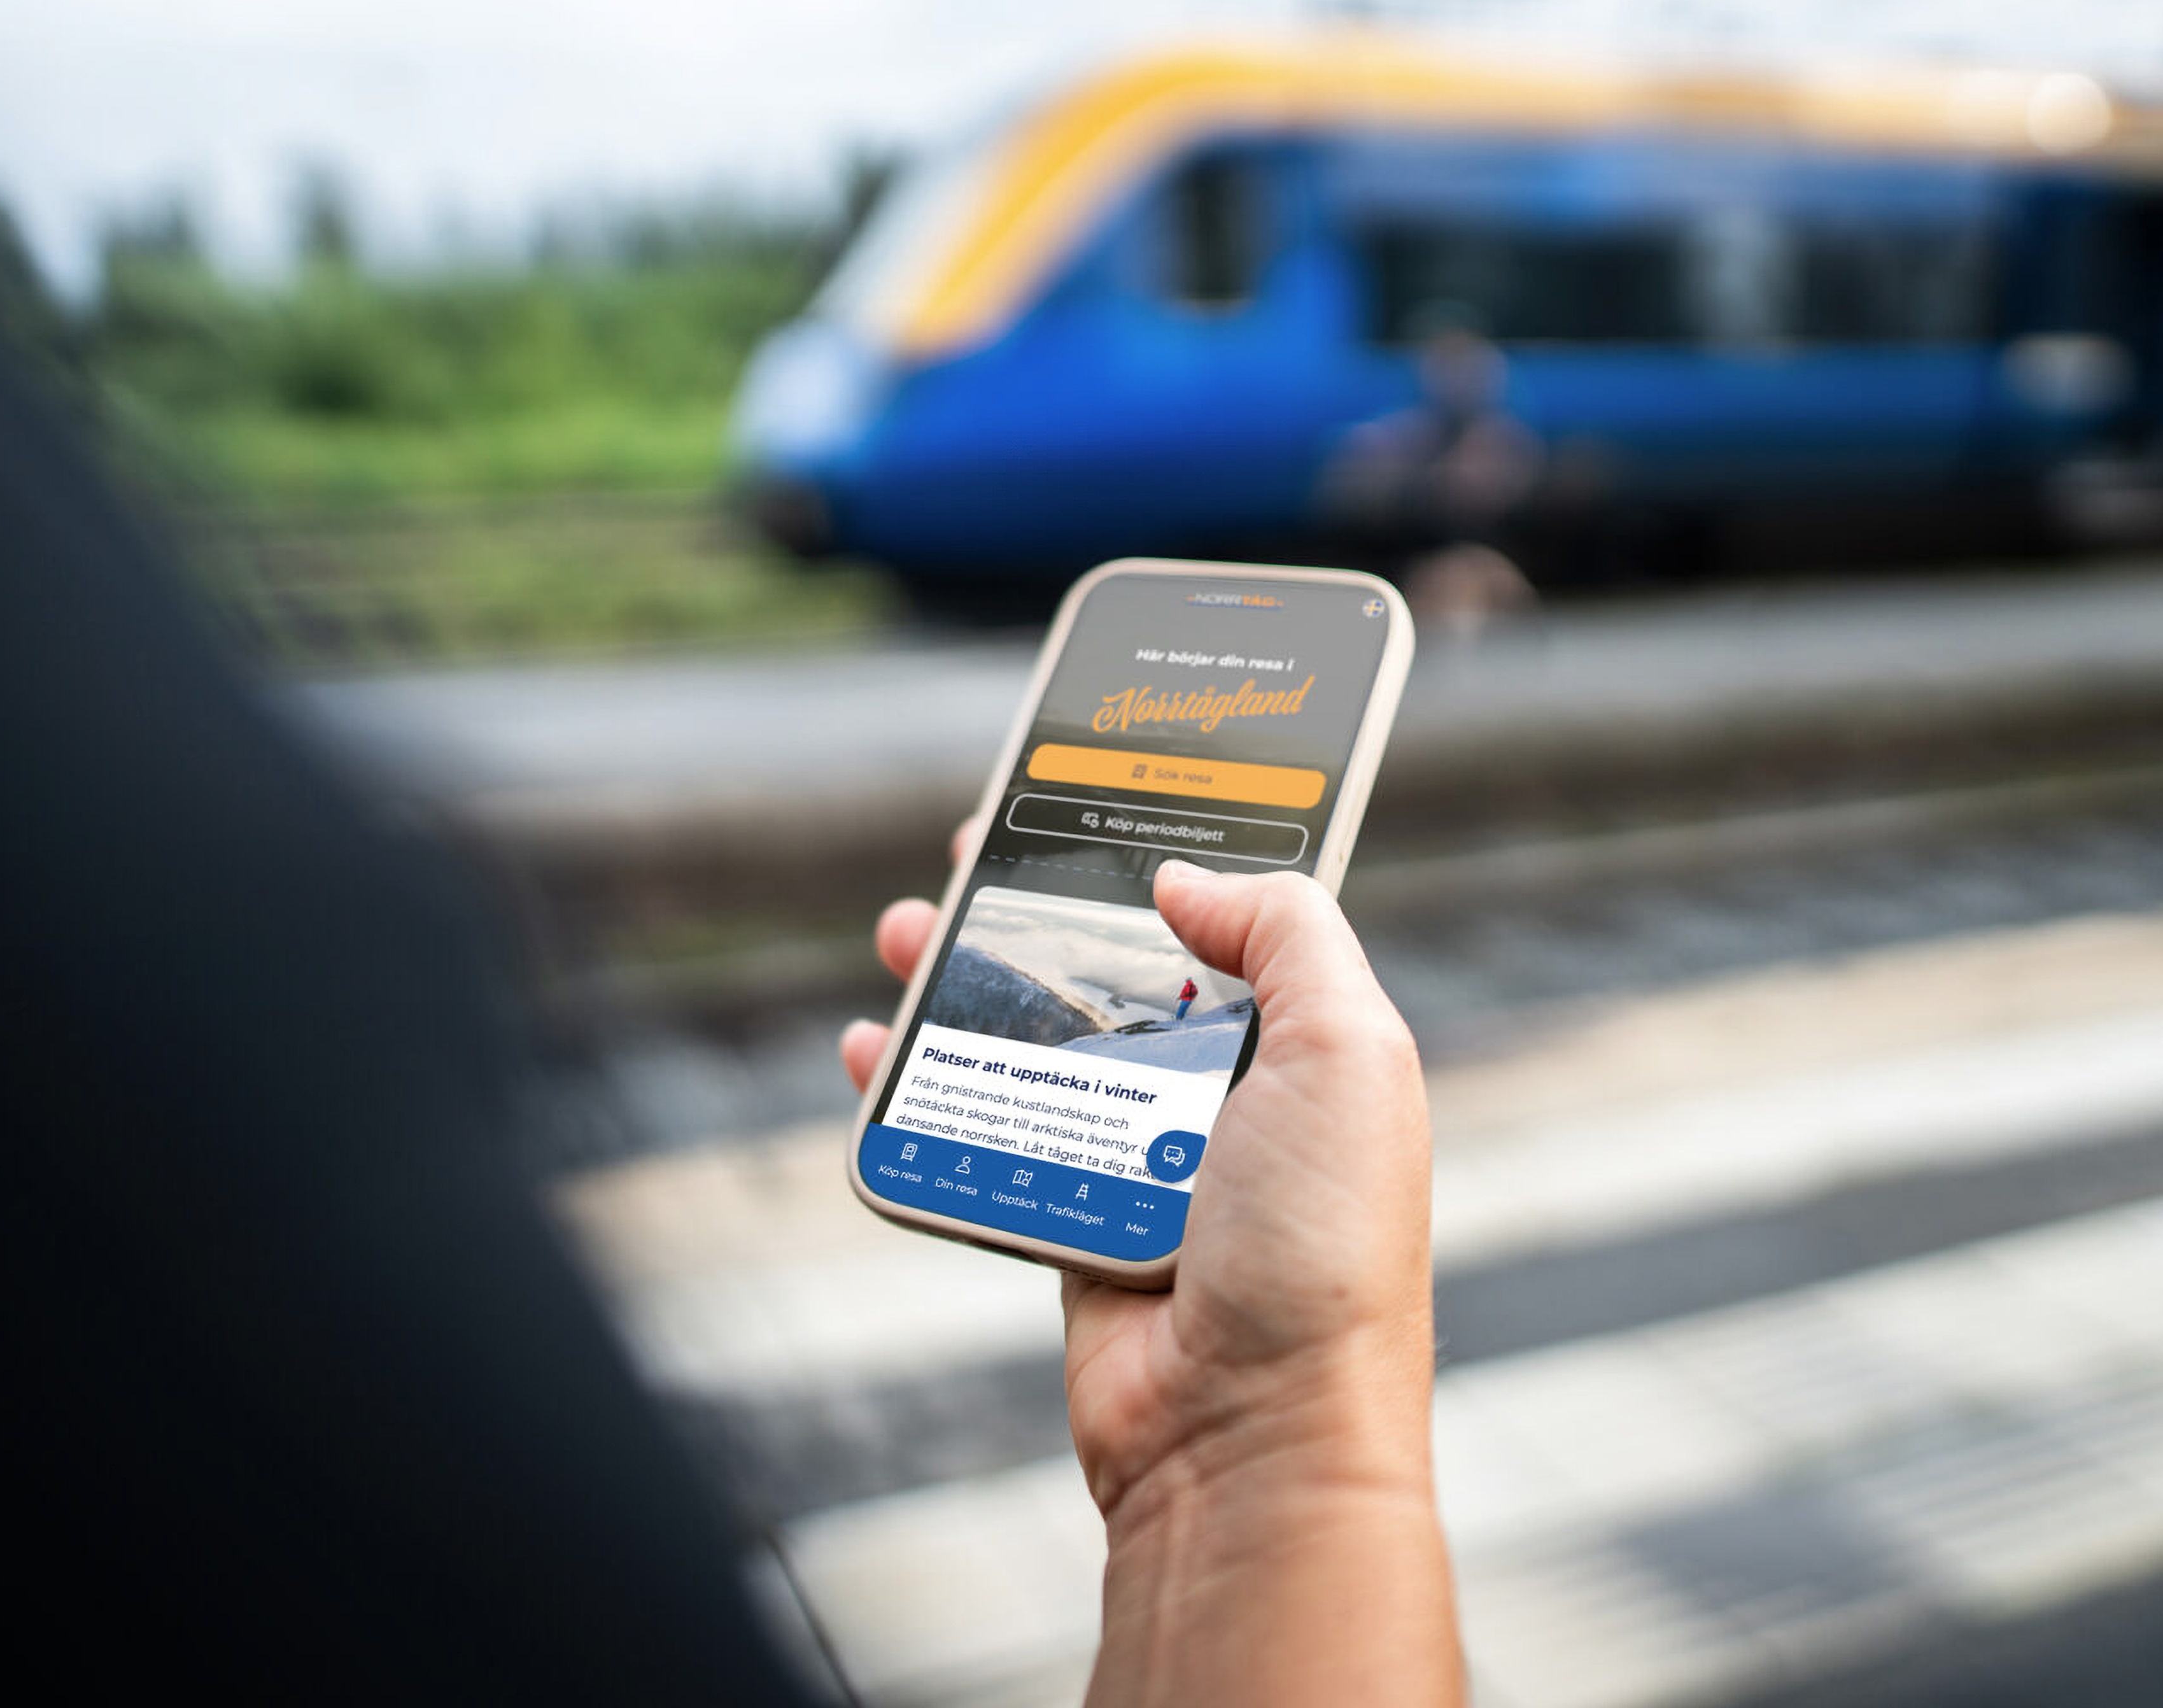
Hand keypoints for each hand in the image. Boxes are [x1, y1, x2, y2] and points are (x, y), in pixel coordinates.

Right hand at [839, 844, 1436, 1518]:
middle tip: (978, 847)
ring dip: (964, 981)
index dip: (1168, 848)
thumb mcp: (1349, 1051)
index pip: (1233, 917)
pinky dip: (921, 1089)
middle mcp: (1224, 1093)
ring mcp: (1140, 1158)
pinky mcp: (1069, 1219)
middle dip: (1042, 904)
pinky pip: (986, 1133)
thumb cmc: (1319, 1246)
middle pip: (1113, 968)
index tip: (1098, 791)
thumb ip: (1287, 932)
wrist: (1250, 1432)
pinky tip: (873, 1051)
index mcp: (1303, 1045)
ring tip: (905, 930)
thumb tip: (1183, 875)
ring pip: (1036, 1042)